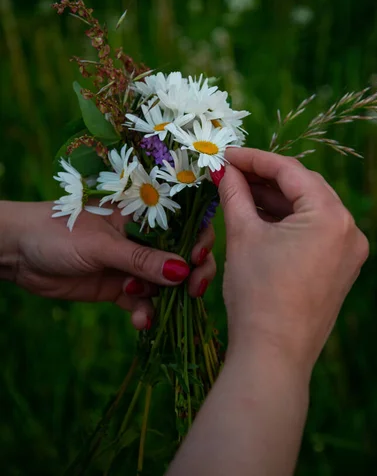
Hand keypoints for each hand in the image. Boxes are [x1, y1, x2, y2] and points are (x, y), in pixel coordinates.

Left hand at [0, 201, 215, 328]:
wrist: (18, 253)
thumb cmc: (58, 230)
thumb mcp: (102, 244)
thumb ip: (141, 259)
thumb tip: (182, 271)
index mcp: (142, 213)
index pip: (183, 221)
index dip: (199, 238)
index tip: (199, 258)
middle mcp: (143, 237)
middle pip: (182, 254)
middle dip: (190, 273)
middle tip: (193, 290)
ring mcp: (132, 264)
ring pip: (165, 282)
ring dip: (166, 298)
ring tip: (147, 306)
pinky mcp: (119, 287)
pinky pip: (143, 302)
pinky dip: (145, 313)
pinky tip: (140, 321)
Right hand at [218, 148, 368, 373]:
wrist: (273, 355)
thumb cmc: (257, 294)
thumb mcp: (242, 235)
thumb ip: (235, 193)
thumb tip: (224, 169)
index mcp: (332, 216)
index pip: (290, 170)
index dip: (254, 159)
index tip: (226, 154)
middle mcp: (349, 230)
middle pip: (303, 187)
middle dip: (264, 178)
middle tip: (230, 173)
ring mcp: (347, 251)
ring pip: (308, 210)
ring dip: (274, 200)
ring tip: (238, 192)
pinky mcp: (338, 268)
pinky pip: (312, 232)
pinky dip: (286, 222)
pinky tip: (257, 216)